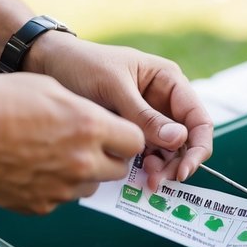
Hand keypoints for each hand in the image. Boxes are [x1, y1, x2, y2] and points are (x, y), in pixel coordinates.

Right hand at [0, 72, 143, 213]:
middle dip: (108, 158)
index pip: (135, 142)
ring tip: (51, 155)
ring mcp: (62, 189)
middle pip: (118, 170)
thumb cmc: (0, 101)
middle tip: (85, 145)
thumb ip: (82, 107)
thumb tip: (97, 119)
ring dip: (81, 175)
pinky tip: (30, 168)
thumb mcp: (49, 87)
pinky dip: (52, 187)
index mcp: (90, 127)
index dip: (125, 137)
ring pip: (89, 188)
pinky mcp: (40, 206)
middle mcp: (83, 162)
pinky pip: (59, 199)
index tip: (114, 134)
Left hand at [25, 34, 213, 189]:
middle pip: (186, 141)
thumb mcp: (114, 87)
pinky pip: (146, 155)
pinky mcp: (130, 133)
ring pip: (167, 152)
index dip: (197, 147)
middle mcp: (163, 102)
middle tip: (156, 181)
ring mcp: (147, 119)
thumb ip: (144, 115)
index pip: (198, 119)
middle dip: (176, 163)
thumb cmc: (83, 65)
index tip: (183, 170)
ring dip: (160, 169)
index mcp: (168, 82)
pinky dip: (144, 168)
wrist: (48, 66)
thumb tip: (179, 139)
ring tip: (145, 180)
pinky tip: (135, 177)